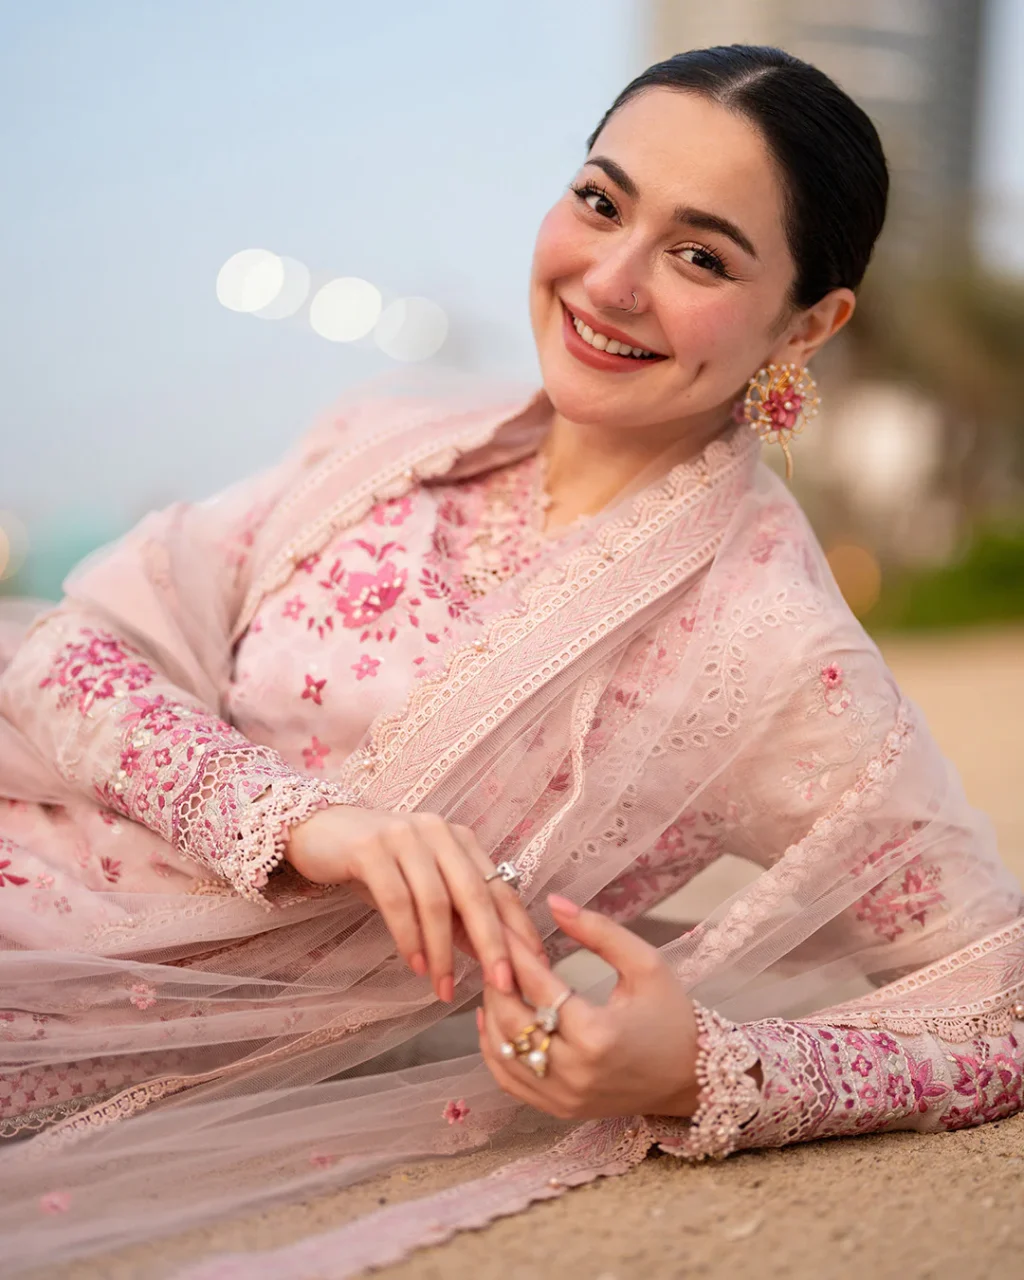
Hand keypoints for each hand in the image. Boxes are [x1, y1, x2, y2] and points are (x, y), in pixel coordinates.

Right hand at [285, 805, 547, 1000]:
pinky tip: (415, 963)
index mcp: (459, 840)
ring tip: (443, 988)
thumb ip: (456, 916)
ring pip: (435, 901)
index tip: (536, 968)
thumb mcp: (422, 888)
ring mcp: (404, 836)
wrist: (318, 832)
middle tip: (503, 985)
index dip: (519, 928)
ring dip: (442, 951)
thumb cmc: (377, 866)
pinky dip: (408, 936)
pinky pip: (397, 899)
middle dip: (493, 943)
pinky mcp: (370, 848)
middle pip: (475, 893)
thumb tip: (495, 960)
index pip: (499, 887)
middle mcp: (438, 831)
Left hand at [477, 894, 699, 1119]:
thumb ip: (598, 931)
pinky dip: (494, 1048)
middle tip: (490, 949)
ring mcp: (564, 1096)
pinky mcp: (558, 1109)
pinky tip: (494, 1018)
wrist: (692, 1077)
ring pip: (502, 1052)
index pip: (538, 986)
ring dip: (491, 1012)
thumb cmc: (672, 1015)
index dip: (515, 951)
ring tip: (494, 978)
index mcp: (597, 1034)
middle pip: (511, 1021)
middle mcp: (575, 1071)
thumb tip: (553, 902)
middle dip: (496, 980)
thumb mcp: (645, 964)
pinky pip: (509, 1080)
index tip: (499, 924)